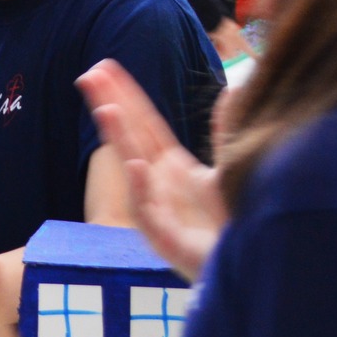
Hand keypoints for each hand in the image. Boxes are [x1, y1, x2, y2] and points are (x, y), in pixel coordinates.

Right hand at [79, 61, 228, 280]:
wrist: (248, 268)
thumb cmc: (235, 223)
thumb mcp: (231, 171)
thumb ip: (225, 133)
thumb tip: (232, 89)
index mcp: (172, 167)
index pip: (144, 124)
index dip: (125, 96)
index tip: (105, 68)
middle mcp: (159, 186)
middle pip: (130, 139)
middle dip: (110, 107)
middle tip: (88, 75)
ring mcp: (159, 213)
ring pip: (133, 172)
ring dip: (119, 142)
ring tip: (107, 110)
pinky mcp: (168, 242)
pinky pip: (151, 215)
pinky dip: (143, 189)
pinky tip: (137, 165)